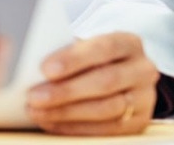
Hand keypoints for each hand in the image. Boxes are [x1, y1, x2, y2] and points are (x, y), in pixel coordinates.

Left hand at [26, 32, 157, 134]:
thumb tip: (29, 62)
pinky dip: (75, 127)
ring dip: (67, 112)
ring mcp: (144, 98)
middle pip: (105, 81)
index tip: (44, 69)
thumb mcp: (83, 47)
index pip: (103, 48)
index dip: (73, 59)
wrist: (119, 75)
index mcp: (128, 43)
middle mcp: (142, 70)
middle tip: (33, 96)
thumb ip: (64, 51)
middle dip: (66, 91)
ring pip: (106, 108)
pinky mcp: (139, 122)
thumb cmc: (90, 57)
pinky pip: (107, 130)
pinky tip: (51, 123)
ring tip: (36, 112)